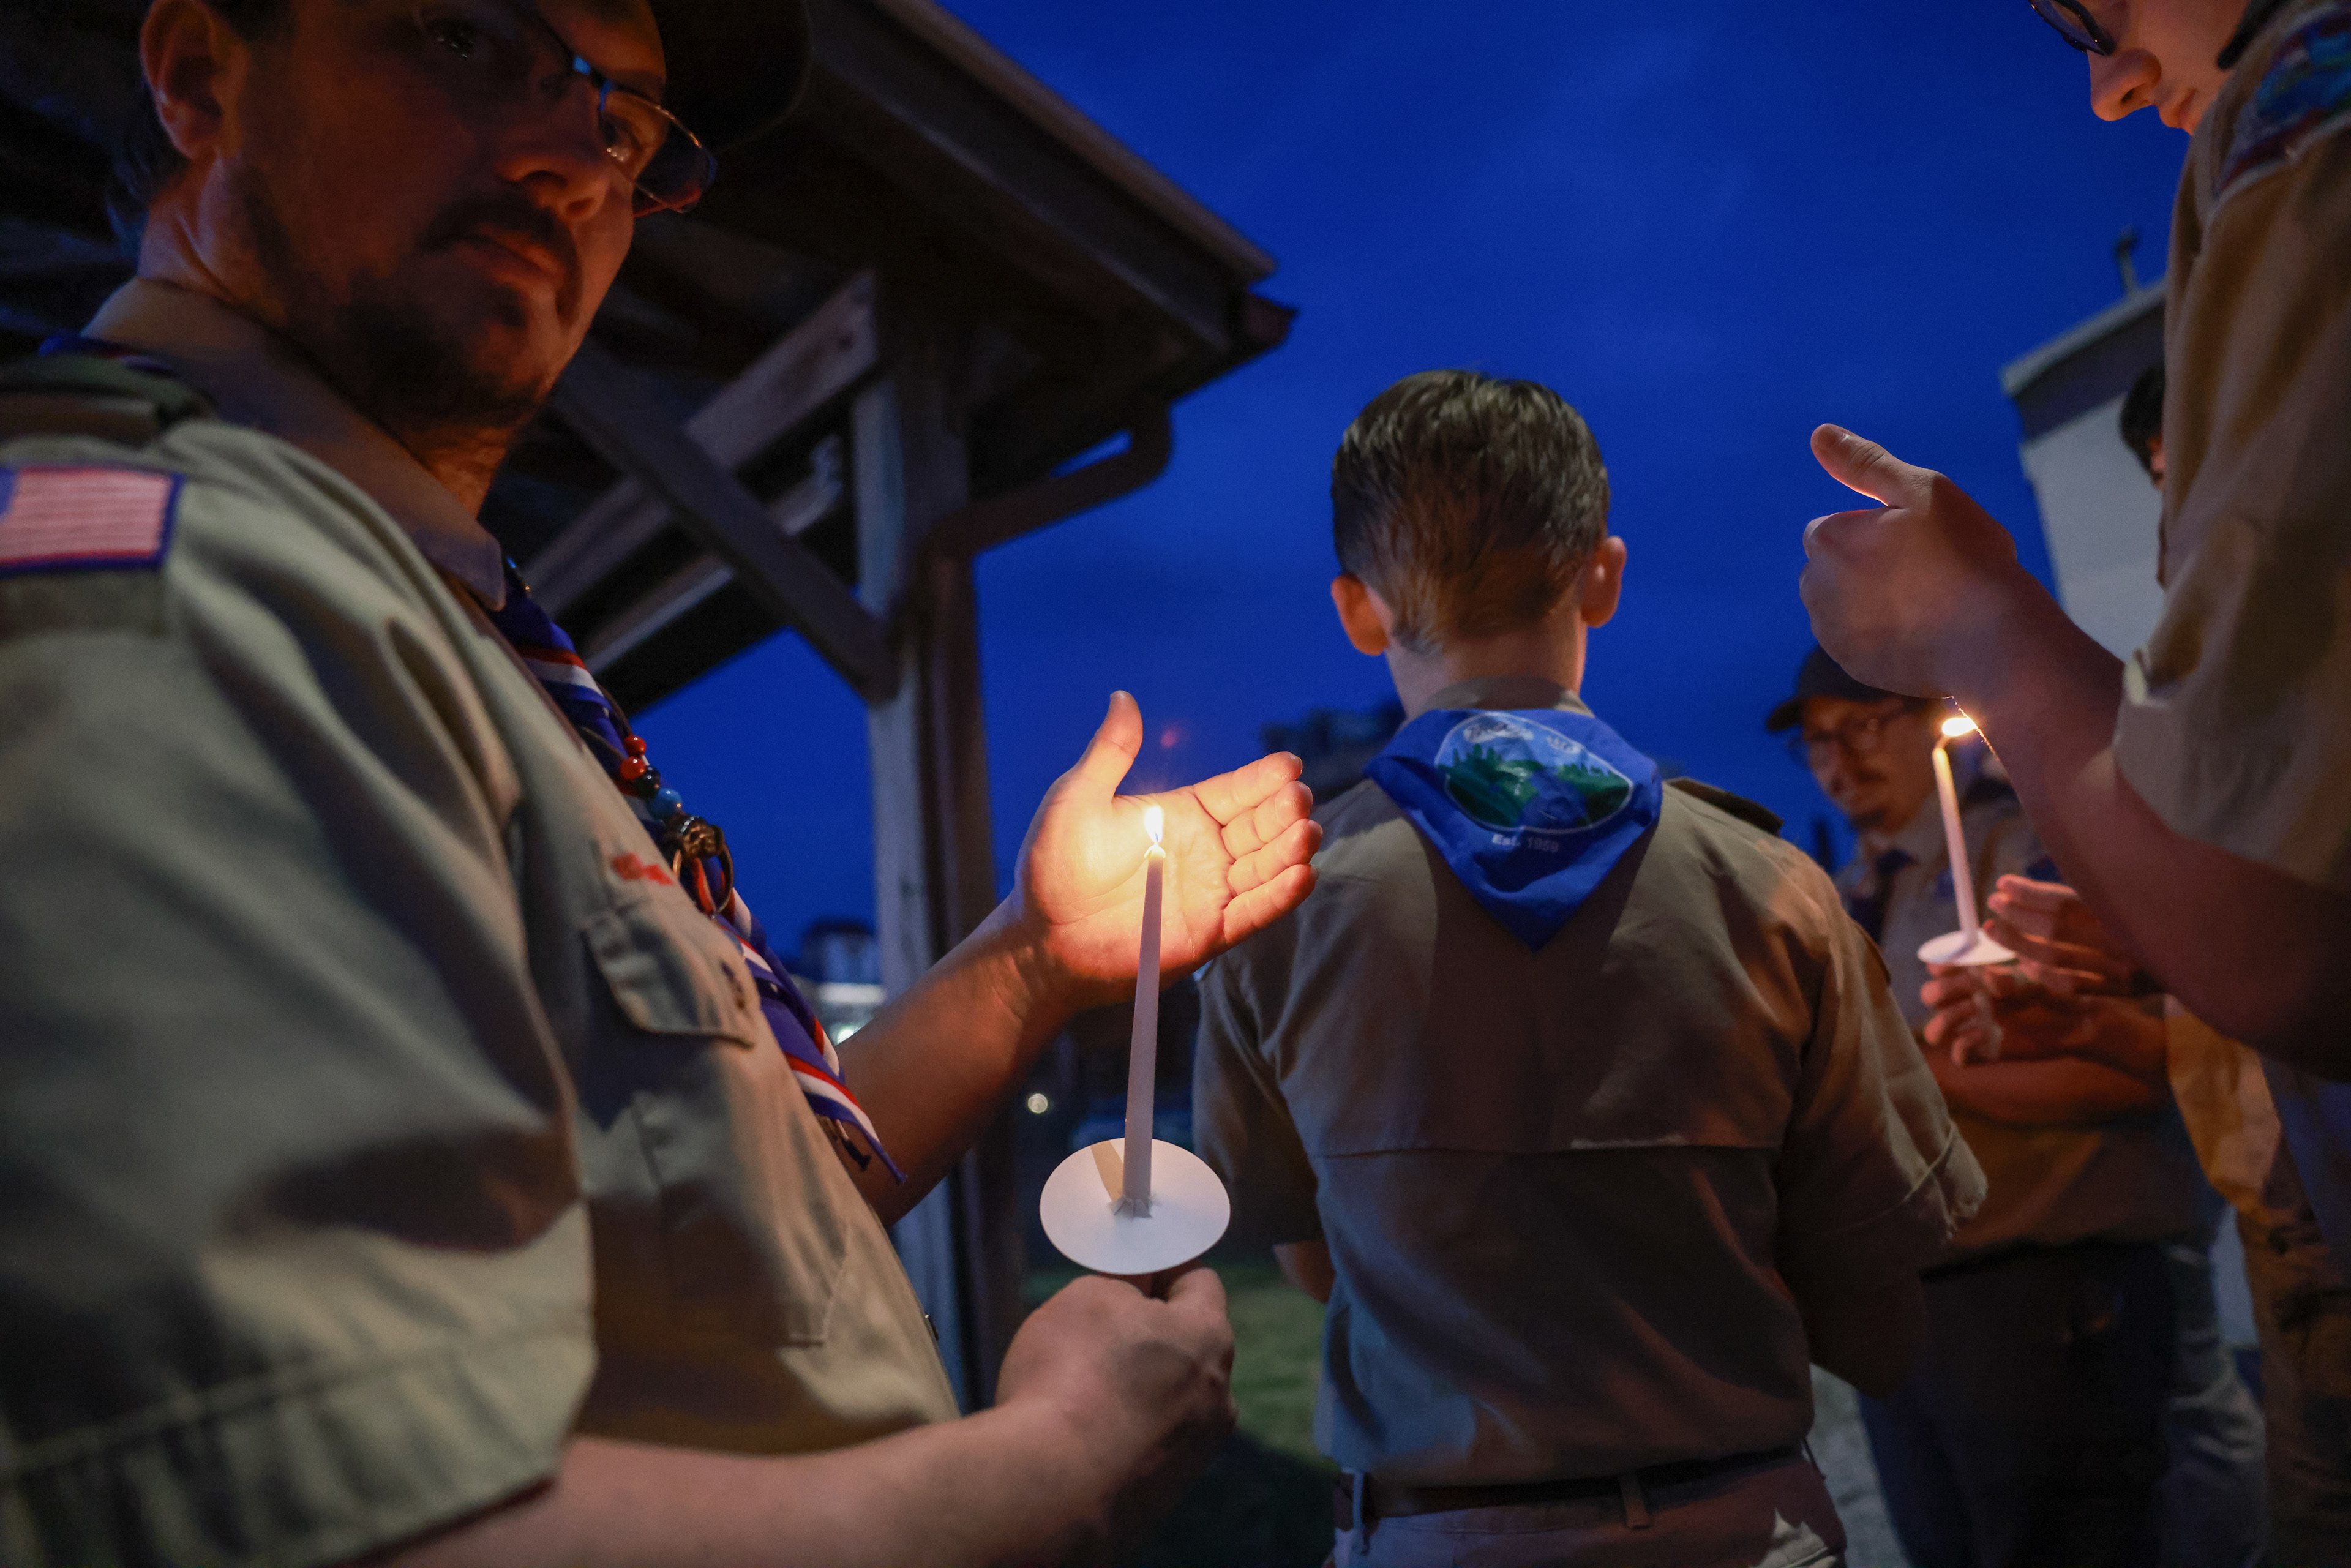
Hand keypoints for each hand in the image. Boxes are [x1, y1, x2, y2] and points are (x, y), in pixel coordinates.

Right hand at [996, 1266, 1236, 1555]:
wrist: (1049, 1491)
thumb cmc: (1069, 1376)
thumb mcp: (1086, 1298)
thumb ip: (1120, 1289)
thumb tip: (1132, 1302)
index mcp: (1208, 1339)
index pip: (1200, 1283)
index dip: (1163, 1271)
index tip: (1130, 1275)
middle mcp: (1217, 1400)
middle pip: (1188, 1349)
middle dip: (1149, 1337)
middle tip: (1096, 1335)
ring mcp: (1195, 1457)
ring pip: (1168, 1404)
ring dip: (1136, 1393)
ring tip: (1080, 1395)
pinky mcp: (1165, 1500)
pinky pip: (1145, 1451)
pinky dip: (1120, 1439)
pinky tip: (1079, 1442)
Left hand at [1009, 692, 1319, 1005]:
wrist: (1043, 937)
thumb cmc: (1053, 865)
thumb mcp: (1078, 798)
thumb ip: (1110, 752)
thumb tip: (1122, 696)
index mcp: (1182, 814)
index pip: (1234, 792)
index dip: (1263, 779)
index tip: (1289, 765)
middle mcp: (1205, 852)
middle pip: (1259, 827)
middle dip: (1284, 812)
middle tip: (1298, 799)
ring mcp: (1210, 892)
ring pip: (1265, 867)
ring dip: (1290, 851)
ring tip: (1306, 833)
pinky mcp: (1210, 933)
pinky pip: (1253, 912)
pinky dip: (1280, 896)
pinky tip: (1302, 876)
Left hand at [1800, 425, 2051, 697]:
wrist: (1991, 639)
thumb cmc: (1964, 556)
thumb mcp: (1921, 491)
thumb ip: (1865, 463)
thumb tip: (1819, 433)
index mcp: (1827, 539)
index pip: (1834, 527)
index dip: (1876, 530)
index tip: (1918, 541)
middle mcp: (1814, 587)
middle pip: (1834, 566)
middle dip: (1866, 565)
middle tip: (1927, 571)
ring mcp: (1830, 630)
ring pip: (1845, 603)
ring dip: (1872, 599)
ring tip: (1928, 602)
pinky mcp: (1851, 664)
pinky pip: (1860, 640)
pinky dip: (1883, 634)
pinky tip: (1923, 632)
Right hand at [1922, 963, 2092, 1063]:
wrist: (2078, 1022)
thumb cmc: (2057, 992)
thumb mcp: (2032, 980)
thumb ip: (2007, 978)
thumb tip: (1984, 978)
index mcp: (1977, 977)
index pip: (1942, 970)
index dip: (1938, 967)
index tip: (1942, 966)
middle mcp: (1970, 1000)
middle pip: (1932, 997)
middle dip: (1940, 992)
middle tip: (1965, 991)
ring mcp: (1975, 1026)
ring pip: (1937, 1028)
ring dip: (1945, 1019)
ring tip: (1970, 1013)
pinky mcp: (1986, 1051)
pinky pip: (1960, 1056)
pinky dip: (1962, 1046)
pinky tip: (1978, 1034)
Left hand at [1983, 875, 2147, 995]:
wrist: (2209, 953)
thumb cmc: (2161, 909)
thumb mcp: (2135, 890)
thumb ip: (2093, 889)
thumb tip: (2036, 882)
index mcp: (2126, 910)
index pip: (2065, 902)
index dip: (2029, 893)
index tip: (2002, 883)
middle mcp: (2123, 941)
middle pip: (2054, 930)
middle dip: (2017, 916)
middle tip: (1993, 904)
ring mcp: (2122, 970)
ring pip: (2056, 959)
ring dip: (2018, 944)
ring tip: (1994, 929)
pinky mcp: (2122, 991)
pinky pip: (2071, 986)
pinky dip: (2042, 974)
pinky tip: (2022, 961)